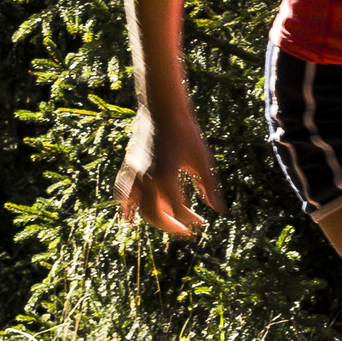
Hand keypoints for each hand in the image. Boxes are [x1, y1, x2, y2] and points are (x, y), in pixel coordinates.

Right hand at [116, 103, 224, 237]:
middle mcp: (148, 179)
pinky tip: (132, 214)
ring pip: (138, 208)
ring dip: (152, 219)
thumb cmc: (186, 133)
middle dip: (171, 226)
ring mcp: (135, 174)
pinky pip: (123, 193)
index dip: (191, 220)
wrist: (163, 110)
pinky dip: (127, 206)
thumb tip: (218, 210)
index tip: (201, 222)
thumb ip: (209, 187)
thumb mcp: (202, 160)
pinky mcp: (128, 167)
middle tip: (185, 230)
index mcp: (167, 177)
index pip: (179, 211)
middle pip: (156, 216)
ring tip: (165, 221)